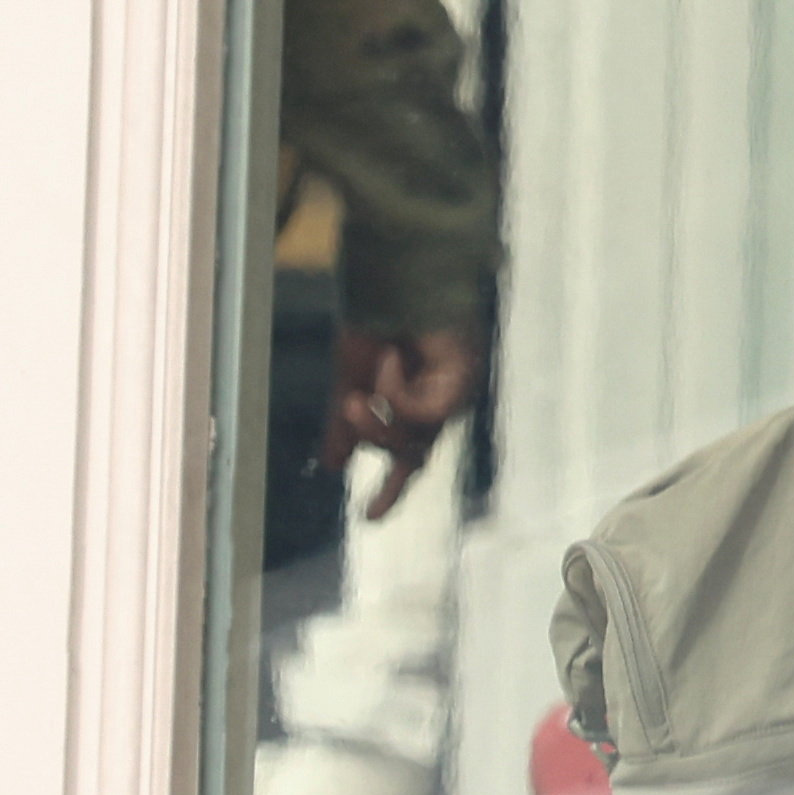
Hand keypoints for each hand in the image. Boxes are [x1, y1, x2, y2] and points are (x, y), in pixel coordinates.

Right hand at [332, 321, 475, 502]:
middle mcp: (440, 405)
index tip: (369, 517)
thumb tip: (331, 466)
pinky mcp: (462, 379)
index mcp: (415, 407)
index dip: (391, 490)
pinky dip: (399, 392)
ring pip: (415, 439)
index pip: (406, 459)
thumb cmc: (376, 319)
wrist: (391, 278)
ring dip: (379, 420)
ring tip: (359, 391)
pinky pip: (425, 413)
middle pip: (408, 454)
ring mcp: (454, 394)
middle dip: (374, 437)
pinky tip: (393, 359)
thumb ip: (346, 426)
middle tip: (348, 406)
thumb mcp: (351, 381)